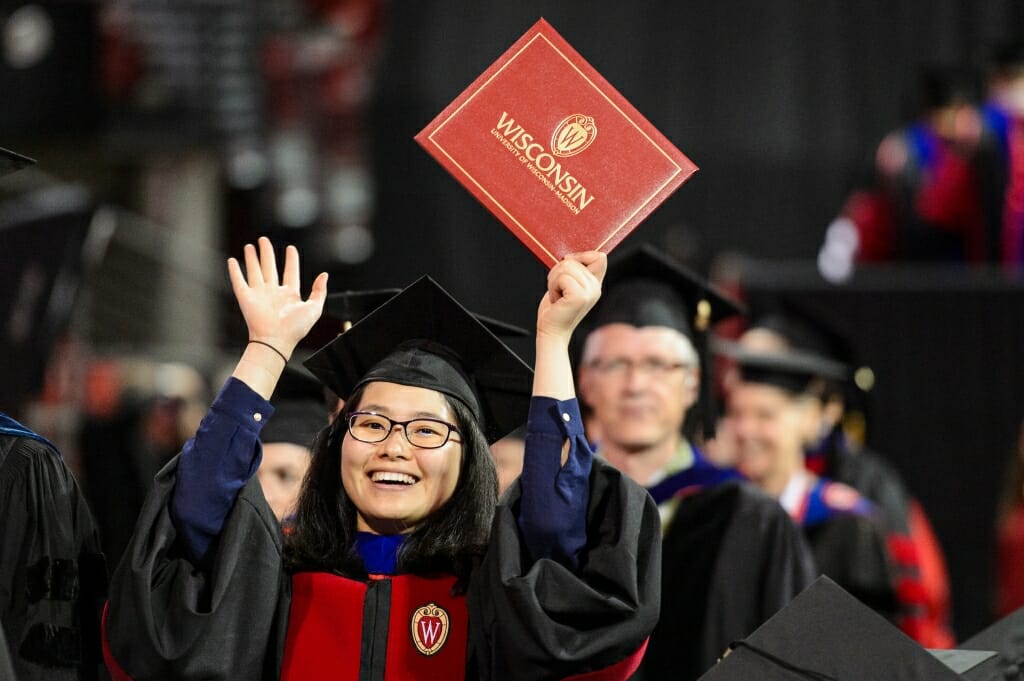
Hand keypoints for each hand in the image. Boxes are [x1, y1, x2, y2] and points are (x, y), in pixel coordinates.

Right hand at [227, 237, 327, 357]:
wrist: (276, 341)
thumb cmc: (296, 328)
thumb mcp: (314, 308)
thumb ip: (319, 291)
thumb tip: (324, 275)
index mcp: (290, 295)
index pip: (290, 272)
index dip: (291, 260)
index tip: (290, 248)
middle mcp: (274, 293)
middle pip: (270, 268)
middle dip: (267, 254)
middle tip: (264, 239)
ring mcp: (259, 295)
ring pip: (254, 271)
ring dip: (251, 258)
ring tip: (250, 246)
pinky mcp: (245, 298)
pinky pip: (239, 281)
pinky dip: (234, 271)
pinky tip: (232, 261)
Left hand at [536, 251, 606, 344]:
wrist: (552, 331)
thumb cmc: (556, 308)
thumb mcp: (567, 284)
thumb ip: (574, 270)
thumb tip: (569, 256)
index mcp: (595, 283)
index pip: (599, 257)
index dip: (580, 256)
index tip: (567, 267)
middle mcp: (596, 287)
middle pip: (574, 260)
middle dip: (558, 271)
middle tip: (558, 289)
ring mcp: (589, 292)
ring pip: (566, 266)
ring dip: (554, 280)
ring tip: (558, 294)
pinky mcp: (579, 297)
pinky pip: (562, 277)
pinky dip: (553, 286)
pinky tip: (557, 299)